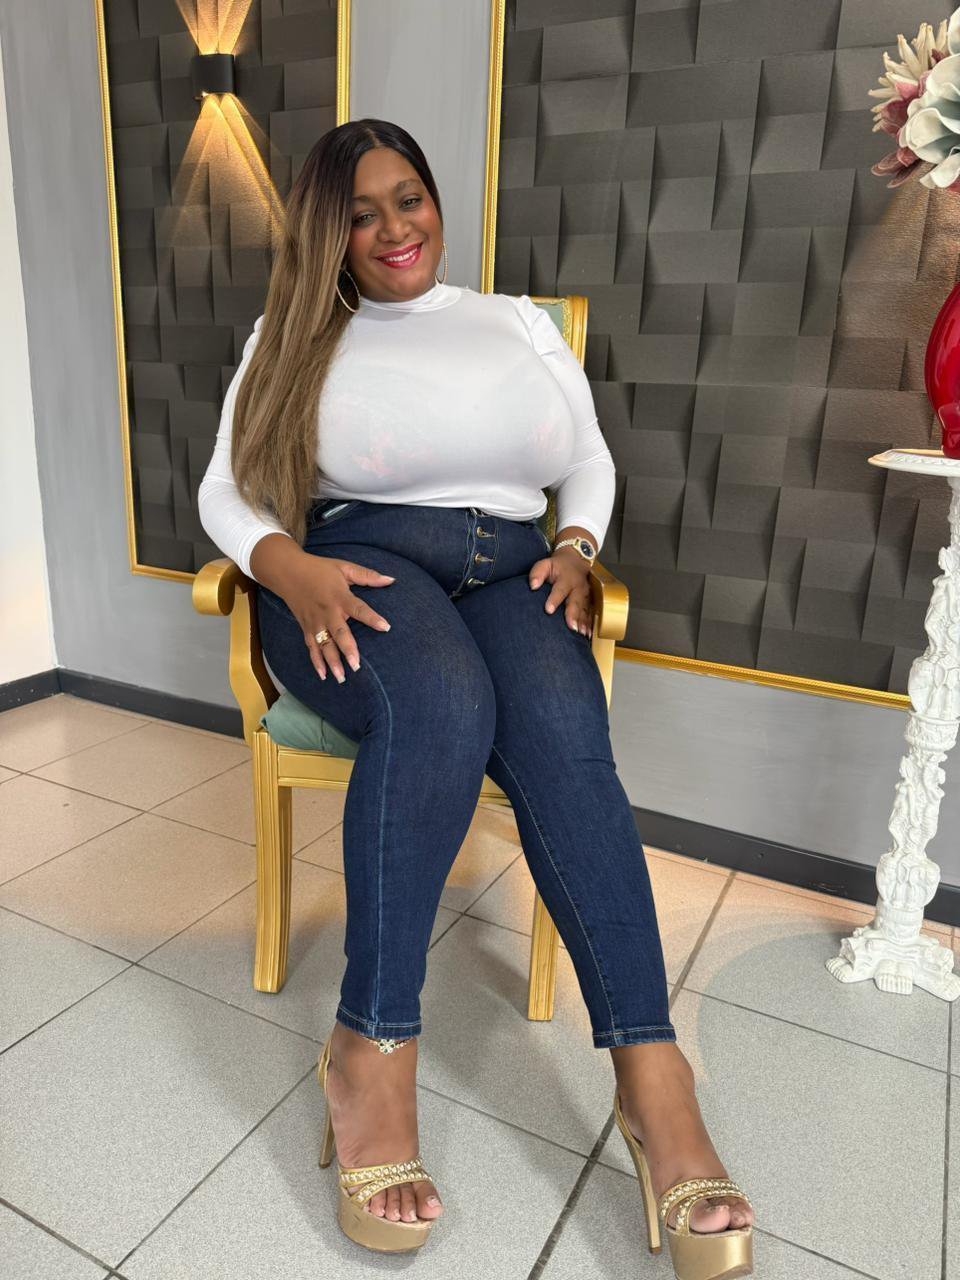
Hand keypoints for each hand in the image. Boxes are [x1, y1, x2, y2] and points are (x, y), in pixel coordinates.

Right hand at [278, 554, 395, 682]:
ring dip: (332, 662)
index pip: (359, 609)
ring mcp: (315, 622)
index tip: (386, 627)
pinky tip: (324, 675)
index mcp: (339, 597)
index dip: (372, 618)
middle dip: (348, 650)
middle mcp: (327, 612)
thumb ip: (368, 575)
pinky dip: (316, 662)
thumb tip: (391, 580)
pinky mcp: (306, 628)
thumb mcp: (344, 567)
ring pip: (324, 645)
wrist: (287, 572)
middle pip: (339, 633)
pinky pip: (311, 647)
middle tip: (357, 666)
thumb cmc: (319, 569)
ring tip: (342, 677)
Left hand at [528, 546, 593, 637]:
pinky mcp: (589, 601)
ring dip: (583, 622)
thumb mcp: (545, 564)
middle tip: (571, 627)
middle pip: (575, 602)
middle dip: (573, 615)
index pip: (560, 589)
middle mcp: (578, 587)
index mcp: (566, 578)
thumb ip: (537, 573)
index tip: (548, 610)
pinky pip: (590, 613)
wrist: (575, 561)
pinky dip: (589, 624)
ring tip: (581, 634)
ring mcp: (585, 595)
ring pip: (584, 609)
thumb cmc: (557, 567)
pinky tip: (587, 634)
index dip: (554, 600)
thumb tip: (533, 586)